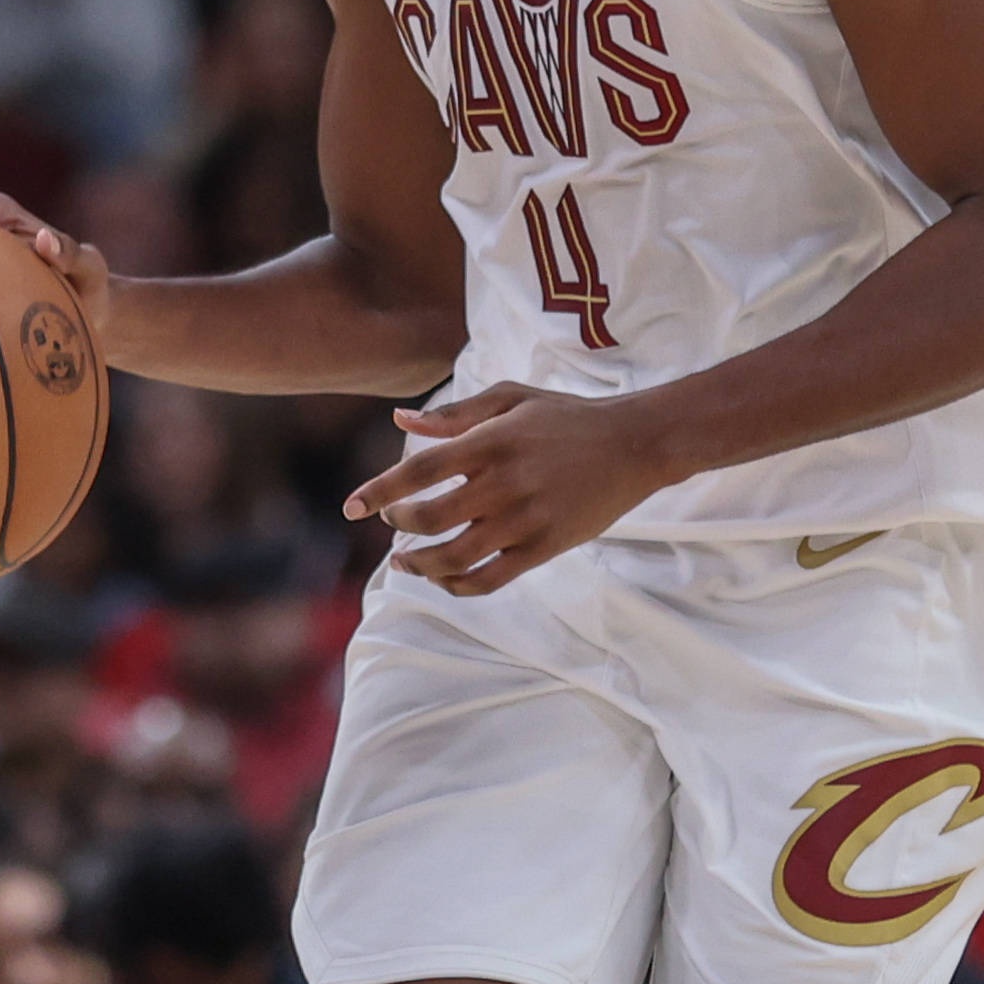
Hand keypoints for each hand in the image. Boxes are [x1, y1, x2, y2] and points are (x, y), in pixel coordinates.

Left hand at [343, 383, 677, 595]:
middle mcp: (503, 483)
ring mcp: (525, 520)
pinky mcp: (545, 548)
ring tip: (406, 560)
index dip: (379, 491)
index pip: (419, 470)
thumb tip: (400, 421)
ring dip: (420, 565)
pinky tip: (443, 577)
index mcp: (491, 441)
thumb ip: (454, 414)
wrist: (633, 445)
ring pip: (454, 558)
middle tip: (393, 524)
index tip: (350, 506)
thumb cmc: (566, 416)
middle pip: (429, 519)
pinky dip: (457, 585)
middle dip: (398, 526)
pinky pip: (489, 579)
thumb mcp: (511, 398)